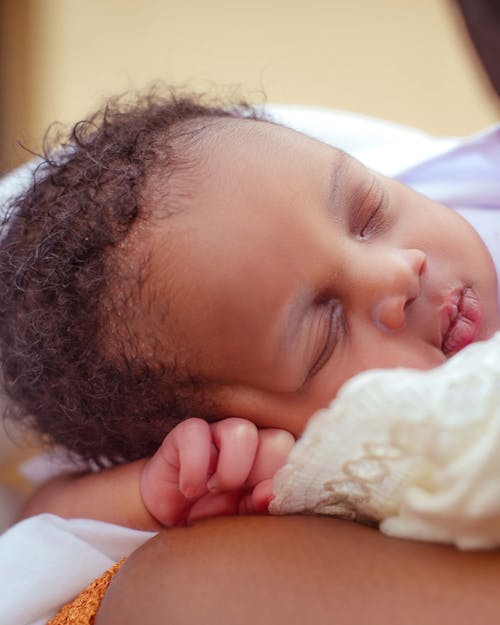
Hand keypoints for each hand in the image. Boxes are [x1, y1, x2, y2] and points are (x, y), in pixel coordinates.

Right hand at [140, 418, 294, 526]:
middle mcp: (250, 442)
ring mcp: (218, 433)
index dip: (280, 483)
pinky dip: (194, 467)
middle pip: (278, 440)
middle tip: (237, 494)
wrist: (170, 519)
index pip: (295, 457)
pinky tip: (189, 488)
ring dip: (230, 470)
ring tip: (214, 490)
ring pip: (242, 431)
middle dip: (259, 475)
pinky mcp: (185, 433)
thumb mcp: (241, 520)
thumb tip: (270, 492)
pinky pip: (196, 432)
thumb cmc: (212, 516)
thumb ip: (260, 506)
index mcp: (270, 461)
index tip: (259, 503)